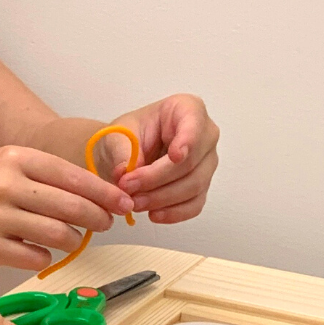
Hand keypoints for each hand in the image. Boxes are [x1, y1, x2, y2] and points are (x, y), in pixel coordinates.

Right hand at [0, 148, 133, 270]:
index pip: (72, 175)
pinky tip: (39, 250)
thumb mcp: (4, 167)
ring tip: (72, 239)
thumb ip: (45, 177)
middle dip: (97, 218)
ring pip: (58, 234)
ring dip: (74, 240)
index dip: (104, 192)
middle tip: (105, 224)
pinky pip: (36, 257)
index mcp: (14, 157)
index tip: (123, 202)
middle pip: (71, 206)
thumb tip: (99, 198)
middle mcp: (4, 184)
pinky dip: (46, 256)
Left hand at [101, 97, 218, 224]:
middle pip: (191, 162)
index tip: (175, 156)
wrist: (124, 154)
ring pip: (194, 186)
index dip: (188, 141)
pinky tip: (154, 214)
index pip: (195, 123)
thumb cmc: (127, 136)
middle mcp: (204, 135)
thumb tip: (124, 172)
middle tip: (128, 188)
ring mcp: (206, 163)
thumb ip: (122, 150)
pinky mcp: (201, 187)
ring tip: (134, 203)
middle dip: (157, 179)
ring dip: (162, 199)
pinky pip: (195, 204)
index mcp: (187, 109)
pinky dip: (174, 213)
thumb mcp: (117, 134)